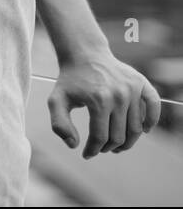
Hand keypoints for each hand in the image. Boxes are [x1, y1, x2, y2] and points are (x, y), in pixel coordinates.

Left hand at [47, 51, 161, 158]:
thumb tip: (74, 145)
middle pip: (119, 135)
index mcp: (97, 101)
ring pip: (136, 128)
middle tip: (101, 149)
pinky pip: (153, 106)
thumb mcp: (56, 100)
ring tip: (117, 145)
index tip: (87, 154)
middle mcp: (118, 95)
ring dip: (128, 142)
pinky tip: (144, 130)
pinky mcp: (141, 83)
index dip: (93, 150)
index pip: (100, 137)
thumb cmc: (70, 80)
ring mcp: (132, 89)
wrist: (84, 54)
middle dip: (109, 147)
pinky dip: (151, 121)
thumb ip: (59, 124)